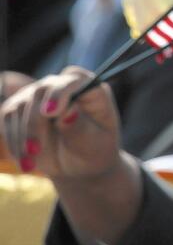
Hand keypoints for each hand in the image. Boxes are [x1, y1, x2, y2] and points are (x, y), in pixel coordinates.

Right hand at [0, 67, 119, 181]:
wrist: (76, 163)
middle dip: (35, 123)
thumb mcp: (93, 144)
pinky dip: (13, 142)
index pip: (75, 79)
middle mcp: (63, 85)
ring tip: (30, 165)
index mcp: (91, 89)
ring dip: (22, 137)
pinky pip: (7, 119)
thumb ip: (80, 127)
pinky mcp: (19, 107)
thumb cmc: (92, 150)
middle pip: (41, 91)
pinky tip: (25, 162)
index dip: (60, 92)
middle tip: (35, 151)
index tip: (51, 112)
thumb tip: (69, 111)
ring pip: (20, 106)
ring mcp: (39, 94)